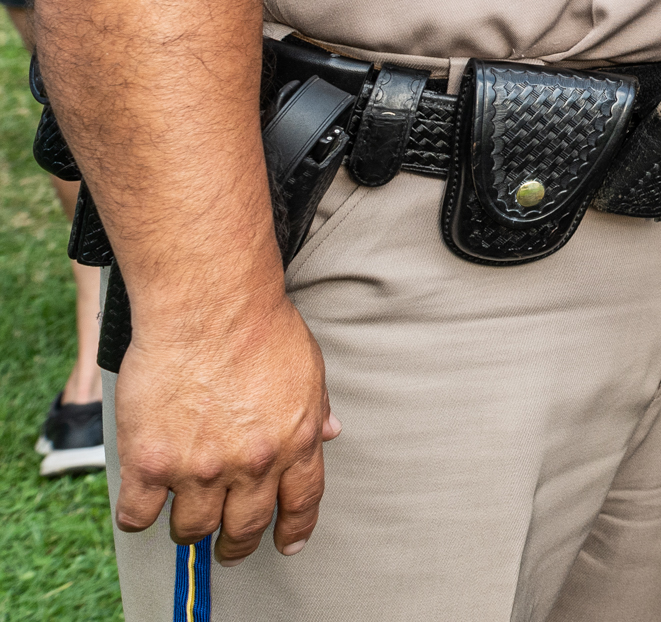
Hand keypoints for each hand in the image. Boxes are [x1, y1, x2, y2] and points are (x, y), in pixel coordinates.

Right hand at [114, 291, 338, 561]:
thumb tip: (328, 434)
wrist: (209, 307)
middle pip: (245, 526)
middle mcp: (252, 463)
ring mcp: (200, 467)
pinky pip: (138, 514)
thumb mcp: (307, 369)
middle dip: (238, 543)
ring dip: (189, 529)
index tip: (287, 543)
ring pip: (192, 528)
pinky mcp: (151, 462)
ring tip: (184, 520)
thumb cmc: (258, 327)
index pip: (302, 502)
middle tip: (229, 547)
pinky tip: (141, 505)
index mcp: (294, 441)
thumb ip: (313, 410)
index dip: (294, 528)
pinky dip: (138, 515)